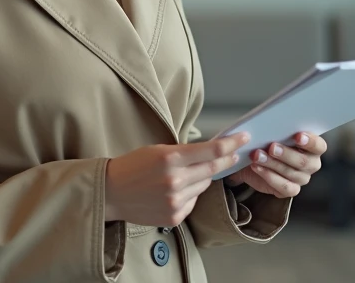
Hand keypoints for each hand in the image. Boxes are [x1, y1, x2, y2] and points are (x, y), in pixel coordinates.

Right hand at [104, 133, 251, 225]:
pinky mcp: (175, 216)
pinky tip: (174, 190)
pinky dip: (190, 194)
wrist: (111, 192)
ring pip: (203, 186)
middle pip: (213, 169)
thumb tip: (211, 151)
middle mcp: (175, 181)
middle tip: (234, 153)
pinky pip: (193, 201)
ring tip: (185, 174)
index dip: (231, 144)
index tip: (243, 138)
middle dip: (226, 160)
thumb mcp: (157, 150)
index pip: (211, 151)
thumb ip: (184, 152)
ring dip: (202, 178)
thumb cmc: (132, 166)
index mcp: (170, 158)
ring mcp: (175, 201)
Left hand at [225, 132, 325, 198]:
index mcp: (313, 147)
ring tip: (257, 155)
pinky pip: (284, 187)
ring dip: (272, 164)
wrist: (253, 159)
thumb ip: (277, 127)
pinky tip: (257, 167)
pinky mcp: (290, 189)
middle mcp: (311, 164)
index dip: (310, 142)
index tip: (297, 136)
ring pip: (291, 173)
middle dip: (286, 153)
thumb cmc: (267, 140)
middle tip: (271, 146)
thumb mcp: (271, 131)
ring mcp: (301, 178)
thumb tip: (271, 123)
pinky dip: (269, 176)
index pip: (319, 146)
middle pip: (304, 161)